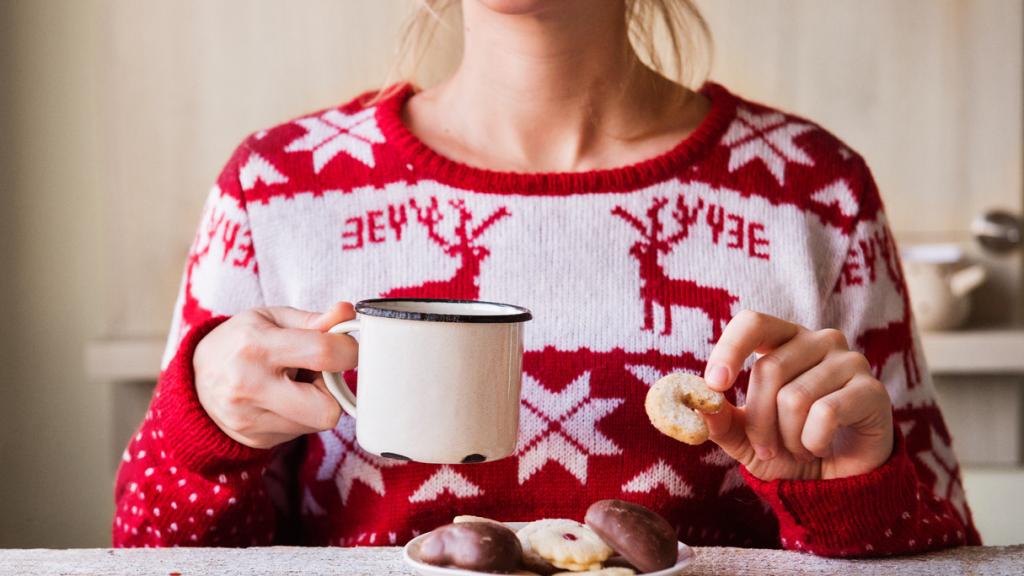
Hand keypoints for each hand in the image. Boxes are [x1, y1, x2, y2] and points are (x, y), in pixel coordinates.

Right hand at [193, 302, 356, 448]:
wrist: (195, 380)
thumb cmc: (241, 342)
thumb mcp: (271, 318)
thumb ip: (313, 319)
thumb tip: (347, 313)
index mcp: (257, 346)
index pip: (324, 353)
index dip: (349, 350)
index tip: (346, 348)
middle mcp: (251, 386)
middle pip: (328, 410)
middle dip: (335, 391)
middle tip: (321, 375)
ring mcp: (251, 419)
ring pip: (318, 423)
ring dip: (318, 403)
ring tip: (295, 385)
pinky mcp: (255, 439)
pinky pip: (302, 432)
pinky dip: (302, 416)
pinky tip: (283, 400)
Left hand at [701, 310, 892, 479]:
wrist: (839, 483)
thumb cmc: (789, 450)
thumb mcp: (746, 440)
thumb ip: (722, 421)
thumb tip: (699, 407)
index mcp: (783, 341)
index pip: (753, 323)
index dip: (730, 349)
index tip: (714, 385)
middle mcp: (818, 341)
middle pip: (769, 370)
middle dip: (759, 421)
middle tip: (768, 448)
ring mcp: (849, 361)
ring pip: (795, 397)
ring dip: (789, 438)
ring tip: (801, 448)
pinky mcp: (872, 390)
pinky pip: (826, 414)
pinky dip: (814, 441)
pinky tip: (822, 448)